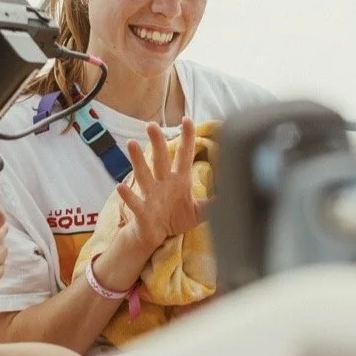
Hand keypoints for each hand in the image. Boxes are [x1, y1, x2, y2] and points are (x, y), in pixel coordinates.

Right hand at [117, 119, 205, 257]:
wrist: (156, 236)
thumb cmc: (175, 218)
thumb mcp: (199, 211)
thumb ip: (214, 203)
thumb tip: (234, 195)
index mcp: (178, 180)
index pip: (183, 155)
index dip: (186, 138)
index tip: (187, 119)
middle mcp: (163, 182)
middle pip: (160, 158)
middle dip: (157, 142)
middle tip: (152, 125)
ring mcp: (151, 194)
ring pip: (144, 174)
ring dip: (138, 159)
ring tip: (131, 143)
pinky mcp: (142, 210)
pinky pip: (134, 201)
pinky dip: (128, 195)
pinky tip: (121, 186)